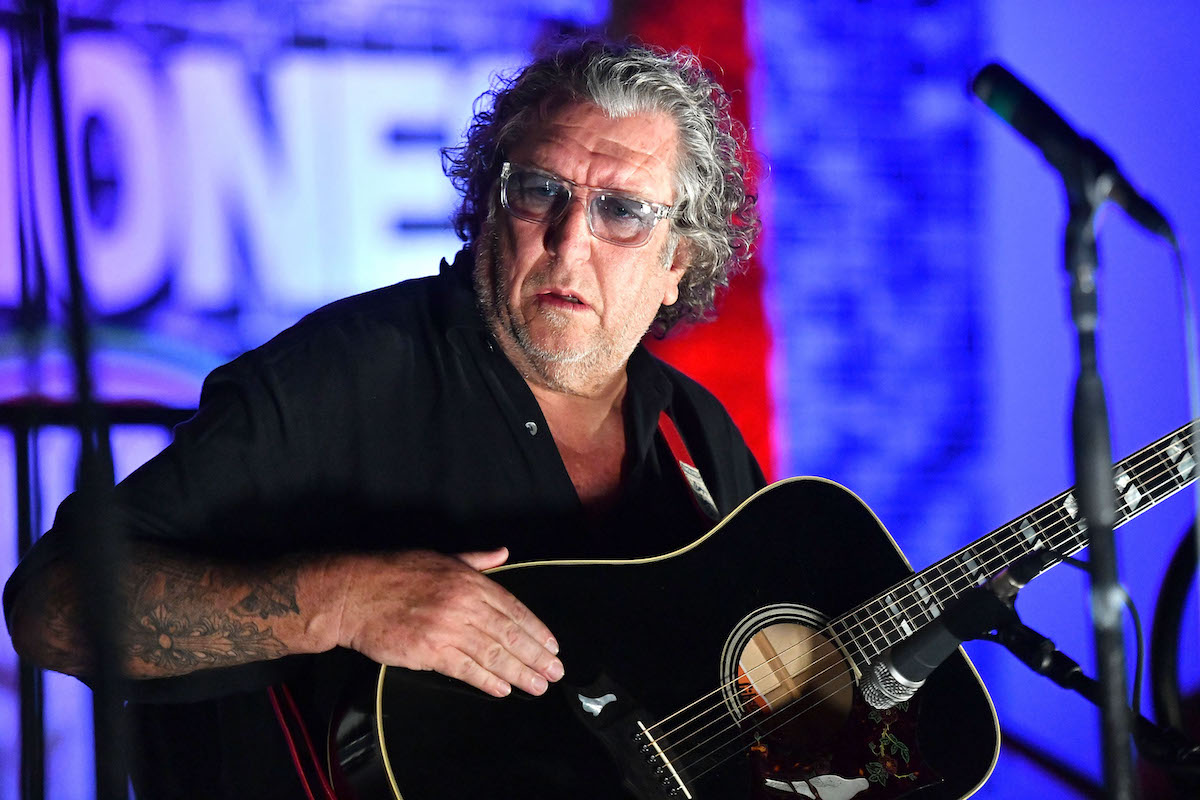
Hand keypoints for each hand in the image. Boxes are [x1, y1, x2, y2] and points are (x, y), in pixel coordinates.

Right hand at [330, 548, 562, 697]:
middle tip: (554, 672)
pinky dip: (486, 680)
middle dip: (536, 656)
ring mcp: (447, 628)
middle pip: (509, 634)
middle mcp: (464, 603)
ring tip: (537, 685)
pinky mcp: (429, 651)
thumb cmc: (396, 572)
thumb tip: (503, 553)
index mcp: (470, 581)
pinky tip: (502, 689)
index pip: (513, 608)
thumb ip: (476, 559)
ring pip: (493, 653)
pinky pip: (465, 669)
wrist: (355, 592)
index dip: (536, 630)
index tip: (552, 646)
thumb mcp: (442, 557)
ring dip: (519, 672)